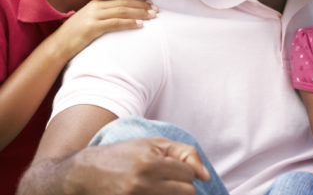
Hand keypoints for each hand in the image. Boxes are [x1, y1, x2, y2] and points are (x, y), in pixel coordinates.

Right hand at [53, 0, 157, 61]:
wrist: (57, 46)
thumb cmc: (76, 36)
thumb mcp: (90, 21)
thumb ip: (104, 16)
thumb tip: (121, 17)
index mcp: (96, 3)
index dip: (138, 0)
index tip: (151, 3)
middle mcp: (95, 6)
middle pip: (124, 3)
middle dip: (143, 6)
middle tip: (157, 9)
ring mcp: (93, 16)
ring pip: (122, 11)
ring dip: (140, 13)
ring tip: (153, 16)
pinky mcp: (92, 27)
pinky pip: (115, 23)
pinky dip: (129, 23)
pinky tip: (140, 25)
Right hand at [69, 137, 208, 194]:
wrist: (83, 174)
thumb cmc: (123, 155)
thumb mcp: (153, 144)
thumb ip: (185, 153)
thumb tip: (206, 176)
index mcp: (149, 164)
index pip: (189, 175)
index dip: (183, 171)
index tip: (171, 169)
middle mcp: (141, 184)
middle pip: (186, 193)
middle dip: (181, 186)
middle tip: (166, 182)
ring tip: (157, 188)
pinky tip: (150, 193)